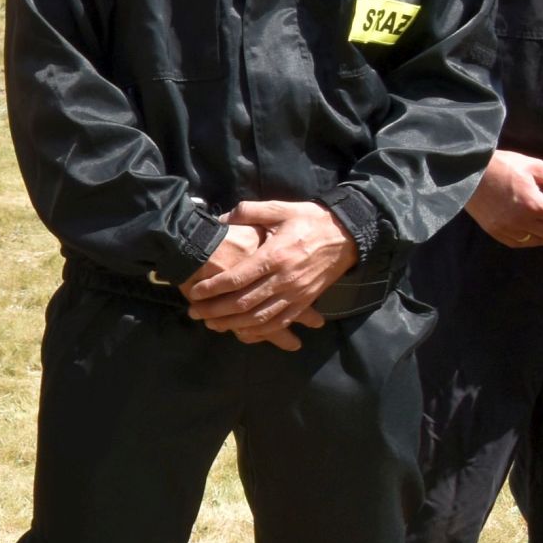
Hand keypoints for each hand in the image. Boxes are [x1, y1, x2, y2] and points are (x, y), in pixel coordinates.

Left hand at [181, 204, 349, 348]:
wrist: (348, 235)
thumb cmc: (310, 220)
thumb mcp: (281, 209)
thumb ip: (249, 212)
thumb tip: (221, 219)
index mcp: (274, 256)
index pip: (236, 278)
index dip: (212, 288)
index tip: (193, 292)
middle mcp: (284, 279)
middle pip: (243, 303)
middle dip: (215, 310)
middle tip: (194, 313)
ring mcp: (295, 294)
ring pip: (259, 317)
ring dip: (232, 324)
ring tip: (211, 324)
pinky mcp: (305, 302)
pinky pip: (280, 322)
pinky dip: (260, 331)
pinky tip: (242, 333)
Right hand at [469, 150, 542, 248]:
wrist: (466, 174)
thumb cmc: (501, 166)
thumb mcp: (533, 166)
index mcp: (533, 204)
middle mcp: (521, 221)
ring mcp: (507, 228)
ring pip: (539, 240)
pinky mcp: (495, 231)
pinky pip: (520, 243)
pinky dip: (534, 241)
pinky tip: (539, 235)